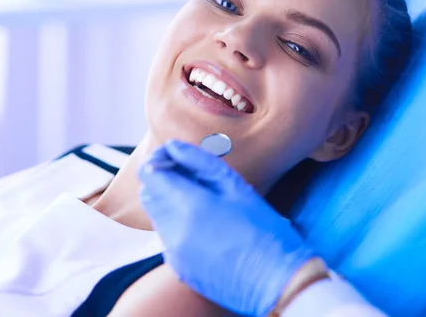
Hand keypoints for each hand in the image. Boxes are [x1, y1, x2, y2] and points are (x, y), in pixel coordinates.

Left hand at [139, 140, 314, 315]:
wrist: (277, 280)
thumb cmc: (264, 229)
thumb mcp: (236, 187)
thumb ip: (199, 162)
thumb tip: (172, 146)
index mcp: (189, 205)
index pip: (149, 173)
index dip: (158, 160)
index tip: (175, 158)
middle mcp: (173, 230)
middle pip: (148, 194)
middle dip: (163, 181)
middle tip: (192, 178)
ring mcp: (173, 252)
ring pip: (157, 216)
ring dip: (171, 204)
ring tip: (204, 205)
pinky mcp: (178, 268)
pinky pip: (167, 238)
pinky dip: (178, 227)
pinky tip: (208, 229)